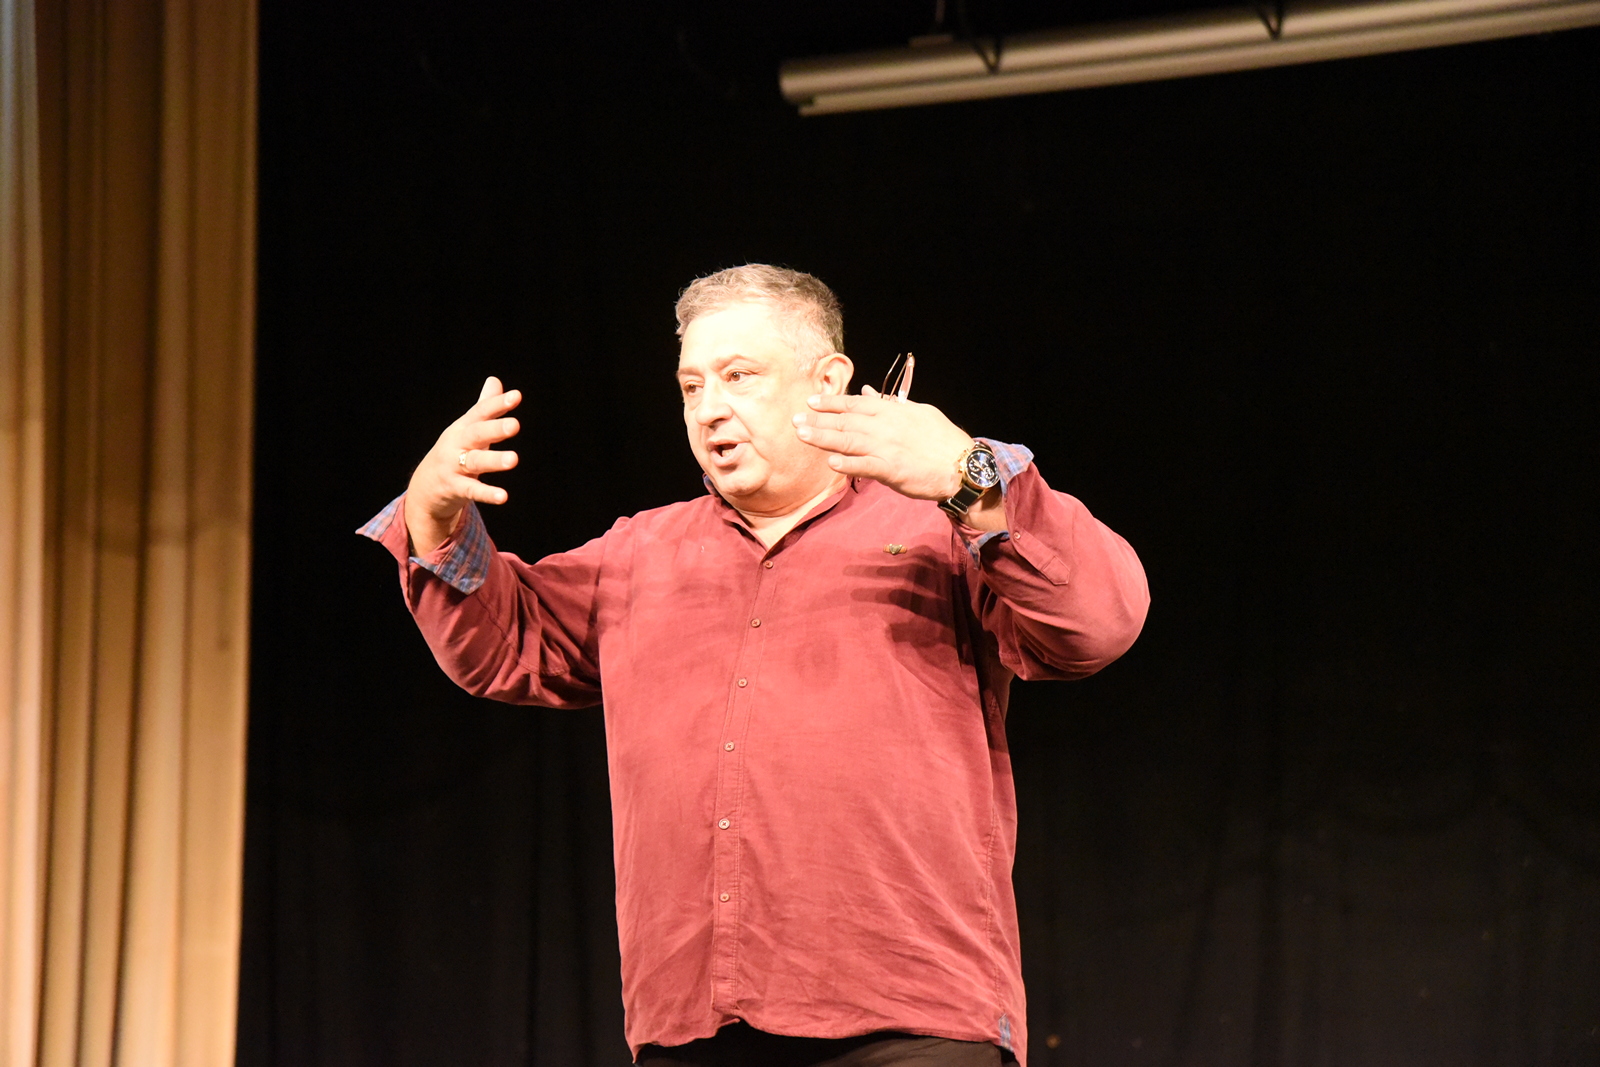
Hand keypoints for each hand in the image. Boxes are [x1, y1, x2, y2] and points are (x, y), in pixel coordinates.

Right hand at [404, 376, 521, 555]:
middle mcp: (457, 444)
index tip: (516, 396)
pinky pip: (472, 490)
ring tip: (514, 459)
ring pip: (475, 461)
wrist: (425, 486)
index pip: (480, 412)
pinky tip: (503, 496)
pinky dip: (487, 493)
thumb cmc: (454, 452)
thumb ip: (484, 406)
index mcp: (463, 428)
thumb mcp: (467, 429)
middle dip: (495, 428)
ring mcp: (453, 466)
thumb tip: (495, 380)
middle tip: (515, 425)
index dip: (497, 404)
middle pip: (476, 434)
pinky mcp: (455, 488)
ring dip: (494, 460)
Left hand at [792, 385, 973, 500]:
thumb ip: (890, 404)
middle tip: (795, 419)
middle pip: (845, 421)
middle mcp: (886, 426)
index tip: (811, 402)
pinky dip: (847, 463)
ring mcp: (887, 448)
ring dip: (823, 437)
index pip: (855, 404)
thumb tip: (869, 393)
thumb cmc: (941, 439)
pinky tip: (830, 461)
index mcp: (892, 411)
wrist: (962, 465)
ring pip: (849, 440)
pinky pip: (864, 465)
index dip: (831, 403)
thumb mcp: (918, 413)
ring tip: (803, 435)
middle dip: (818, 420)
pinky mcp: (892, 470)